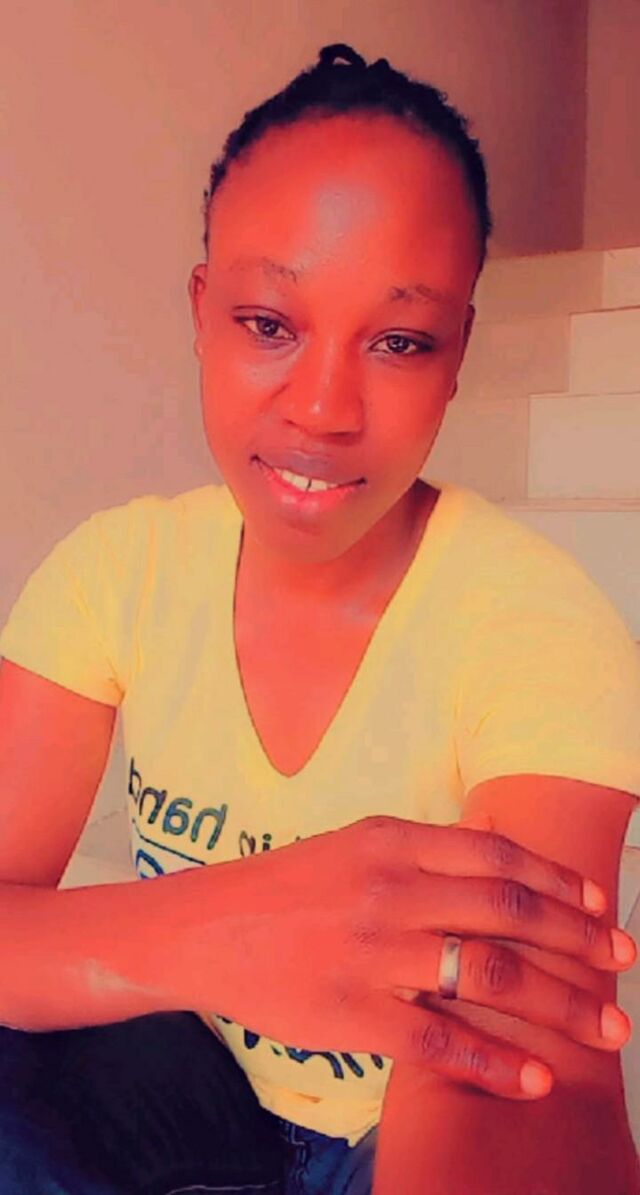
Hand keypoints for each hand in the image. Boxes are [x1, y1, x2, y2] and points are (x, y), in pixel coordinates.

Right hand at [181, 813, 635, 1098]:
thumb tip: (504, 859)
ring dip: (562, 1004)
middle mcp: (393, 890)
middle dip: (580, 942)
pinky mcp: (354, 1012)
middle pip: (511, 914)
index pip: (500, 858)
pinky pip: (441, 1041)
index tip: (599, 908)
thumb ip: (426, 851)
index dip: (560, 884)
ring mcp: (375, 952)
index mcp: (395, 842)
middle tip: (624, 964)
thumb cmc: (289, 887)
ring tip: (607, 1027)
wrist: (208, 929)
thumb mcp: (357, 843)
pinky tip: (537, 1078)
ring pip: (492, 976)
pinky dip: (497, 1062)